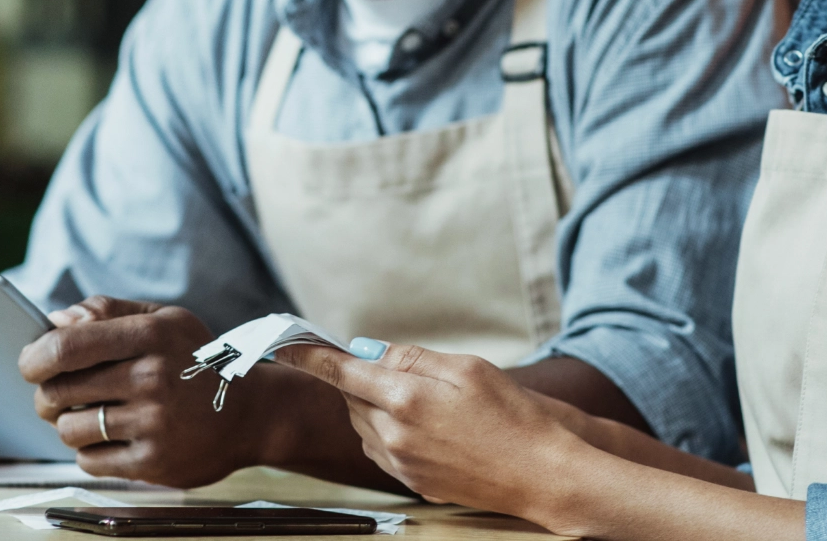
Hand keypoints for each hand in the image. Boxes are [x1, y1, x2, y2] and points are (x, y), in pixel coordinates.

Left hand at [17, 297, 272, 487]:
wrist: (255, 413)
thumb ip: (110, 312)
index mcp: (151, 336)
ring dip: (68, 425)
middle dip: (46, 394)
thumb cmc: (199, 362)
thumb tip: (55, 320)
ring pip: (70, 429)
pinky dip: (89, 452)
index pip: (67, 347)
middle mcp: (152, 378)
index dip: (34, 358)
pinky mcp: (155, 462)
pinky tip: (109, 439)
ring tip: (88, 417)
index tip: (30, 365)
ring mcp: (154, 423)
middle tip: (55, 395)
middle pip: (59, 391)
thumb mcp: (166, 321)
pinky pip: (90, 461)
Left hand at [271, 341, 597, 517]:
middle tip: (400, 373)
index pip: (339, 371)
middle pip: (352, 398)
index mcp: (405, 398)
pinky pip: (382, 451)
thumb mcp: (468, 368)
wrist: (541, 475)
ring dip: (376, 408)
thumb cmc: (513, 415)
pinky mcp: (411, 482)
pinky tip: (428, 431)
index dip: (307, 356)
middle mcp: (393, 434)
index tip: (284, 345)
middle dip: (363, 380)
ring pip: (364, 426)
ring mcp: (400, 462)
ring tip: (425, 405)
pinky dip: (389, 434)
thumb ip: (412, 358)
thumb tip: (367, 350)